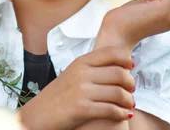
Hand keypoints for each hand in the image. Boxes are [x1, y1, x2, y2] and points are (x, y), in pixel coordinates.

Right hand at [17, 46, 135, 129]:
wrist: (38, 115)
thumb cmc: (58, 96)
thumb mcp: (73, 74)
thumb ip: (91, 68)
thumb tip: (118, 66)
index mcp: (81, 62)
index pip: (112, 53)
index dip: (126, 60)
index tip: (131, 68)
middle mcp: (82, 73)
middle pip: (120, 73)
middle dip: (131, 83)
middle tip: (131, 90)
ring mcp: (82, 91)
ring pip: (119, 93)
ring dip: (129, 100)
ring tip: (129, 104)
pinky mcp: (82, 108)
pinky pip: (111, 109)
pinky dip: (122, 113)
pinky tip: (126, 115)